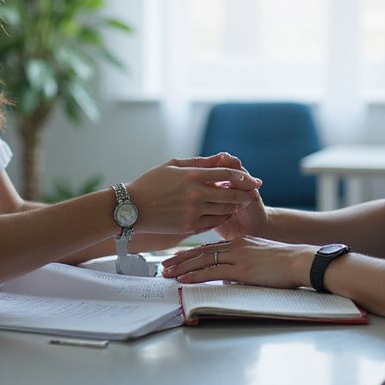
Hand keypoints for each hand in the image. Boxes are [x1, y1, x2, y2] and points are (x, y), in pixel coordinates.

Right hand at [126, 155, 261, 235]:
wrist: (131, 208)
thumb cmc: (150, 183)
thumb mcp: (174, 166)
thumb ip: (200, 162)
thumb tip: (222, 157)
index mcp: (192, 176)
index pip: (227, 175)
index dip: (243, 177)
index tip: (254, 180)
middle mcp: (196, 195)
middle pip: (231, 195)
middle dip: (245, 194)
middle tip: (253, 193)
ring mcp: (193, 212)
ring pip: (224, 210)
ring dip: (234, 206)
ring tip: (239, 202)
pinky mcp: (189, 227)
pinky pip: (213, 223)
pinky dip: (222, 218)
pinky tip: (224, 213)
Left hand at [160, 237, 313, 289]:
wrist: (300, 261)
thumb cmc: (285, 263)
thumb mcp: (260, 257)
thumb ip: (243, 263)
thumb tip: (230, 275)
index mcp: (239, 242)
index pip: (209, 247)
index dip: (190, 253)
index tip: (176, 258)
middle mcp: (235, 246)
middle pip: (201, 251)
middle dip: (180, 259)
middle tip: (163, 265)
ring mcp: (237, 256)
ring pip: (202, 260)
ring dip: (182, 267)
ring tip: (167, 273)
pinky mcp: (241, 269)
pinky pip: (212, 272)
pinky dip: (195, 276)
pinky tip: (183, 279)